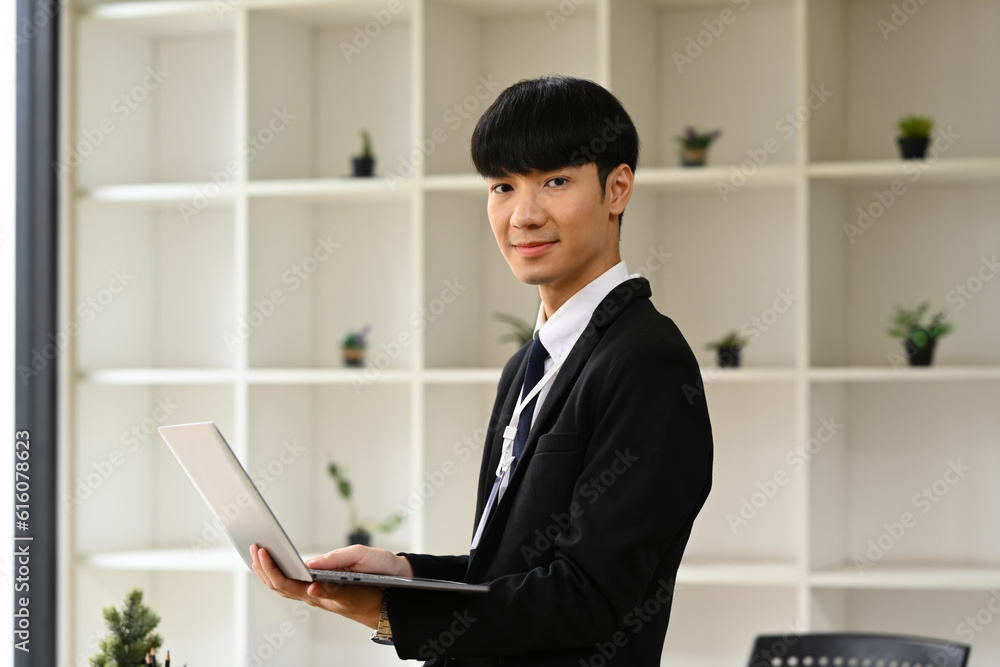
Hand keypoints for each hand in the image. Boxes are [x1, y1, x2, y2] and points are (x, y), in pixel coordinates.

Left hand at [249, 544, 412, 628]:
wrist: (384, 605)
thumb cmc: (370, 597)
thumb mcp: (352, 592)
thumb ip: (331, 590)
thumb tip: (310, 587)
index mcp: (317, 596)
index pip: (285, 584)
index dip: (271, 568)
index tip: (263, 551)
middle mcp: (312, 597)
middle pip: (278, 585)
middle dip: (263, 567)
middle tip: (254, 547)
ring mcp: (314, 595)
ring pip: (283, 585)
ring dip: (268, 571)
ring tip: (258, 555)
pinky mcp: (320, 590)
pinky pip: (293, 584)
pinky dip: (281, 573)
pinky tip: (279, 565)